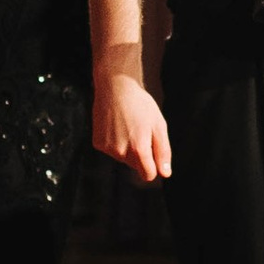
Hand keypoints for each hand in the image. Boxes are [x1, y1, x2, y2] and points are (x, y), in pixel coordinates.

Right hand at [94, 69, 170, 183]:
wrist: (115, 88)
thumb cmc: (141, 105)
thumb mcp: (159, 125)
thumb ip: (163, 152)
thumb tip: (165, 174)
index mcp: (138, 149)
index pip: (148, 175)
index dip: (153, 167)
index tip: (154, 156)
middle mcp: (120, 152)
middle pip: (136, 166)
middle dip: (141, 155)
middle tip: (140, 132)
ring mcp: (107, 149)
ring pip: (123, 158)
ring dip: (127, 148)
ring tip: (128, 126)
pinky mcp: (98, 144)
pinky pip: (111, 151)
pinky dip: (115, 142)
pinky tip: (116, 126)